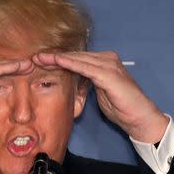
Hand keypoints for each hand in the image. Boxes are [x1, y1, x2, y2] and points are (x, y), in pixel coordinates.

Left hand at [32, 51, 168, 142]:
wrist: (139, 118)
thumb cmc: (121, 107)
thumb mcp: (99, 93)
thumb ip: (88, 83)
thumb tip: (75, 81)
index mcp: (103, 63)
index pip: (77, 59)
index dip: (58, 59)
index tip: (40, 62)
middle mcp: (106, 59)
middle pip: (75, 56)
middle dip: (54, 56)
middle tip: (34, 57)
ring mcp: (108, 65)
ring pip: (78, 59)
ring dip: (57, 58)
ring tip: (39, 59)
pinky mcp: (109, 74)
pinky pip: (85, 67)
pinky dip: (69, 63)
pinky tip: (56, 61)